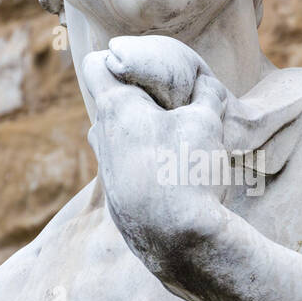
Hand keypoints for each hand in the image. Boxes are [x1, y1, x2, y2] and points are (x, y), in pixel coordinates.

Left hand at [81, 36, 230, 280]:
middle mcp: (101, 137)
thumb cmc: (188, 171)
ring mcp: (106, 171)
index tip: (143, 65)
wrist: (179, 243)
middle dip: (138, 100)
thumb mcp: (207, 123)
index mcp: (116, 109)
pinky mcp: (116, 201)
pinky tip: (174, 178)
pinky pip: (128, 171)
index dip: (116, 57)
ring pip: (119, 139)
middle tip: (172, 105)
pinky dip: (145, 166)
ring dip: (141, 135)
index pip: (94, 64)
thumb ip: (206, 95)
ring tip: (177, 142)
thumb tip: (206, 83)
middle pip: (111, 105)